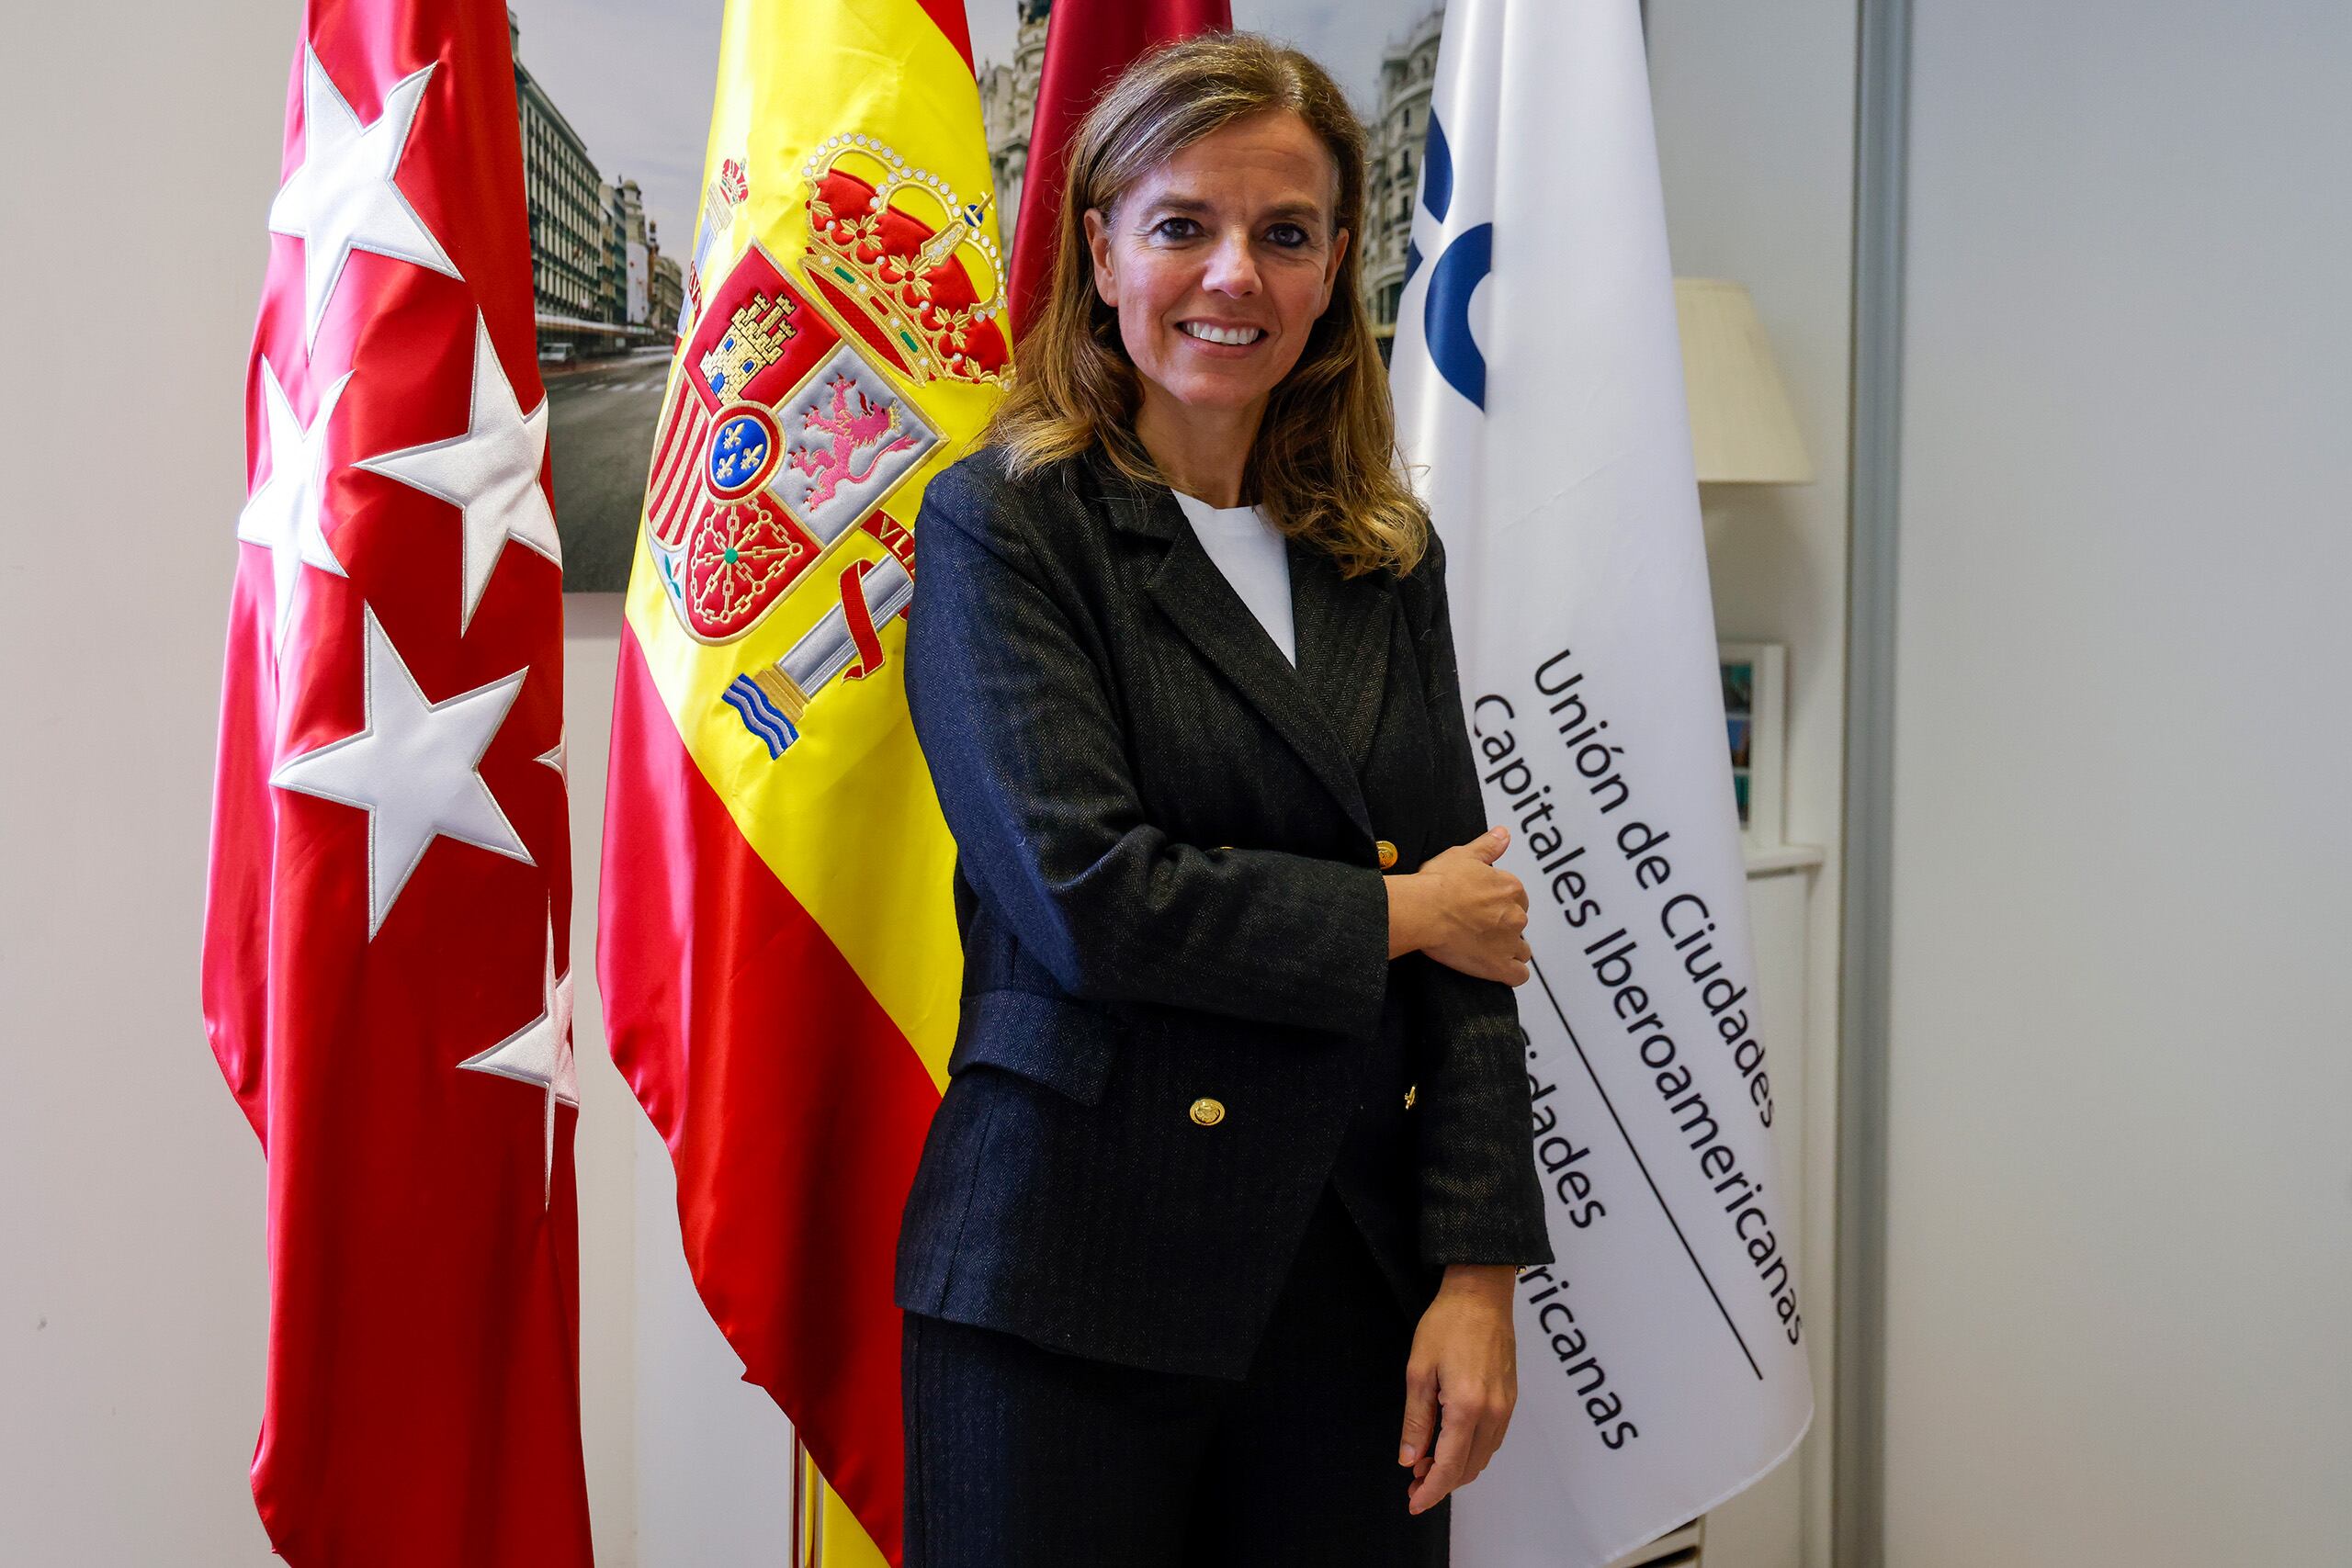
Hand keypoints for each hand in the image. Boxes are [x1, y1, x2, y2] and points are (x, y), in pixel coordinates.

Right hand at [1387, 826, 1531, 982]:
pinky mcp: (1498, 966)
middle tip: (1478, 926)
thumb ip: (1488, 846)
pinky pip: (1518, 975)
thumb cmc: (1438, 883)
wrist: (1422, 910)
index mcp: (1510, 888)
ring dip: (1509, 949)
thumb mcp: (1463, 855)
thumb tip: (1504, 834)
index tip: (1483, 906)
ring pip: (1521, 950)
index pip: (1517, 898)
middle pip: (1518, 923)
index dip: (1500, 902)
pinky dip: (1511, 973)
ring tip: (1485, 948)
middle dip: (1503, 925)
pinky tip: (1498, 969)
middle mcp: (1515, 915)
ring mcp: (1509, 943)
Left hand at [1398, 1263, 1519, 1514]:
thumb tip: (1409, 1459)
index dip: (1430, 1491)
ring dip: (1456, 1469)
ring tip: (1427, 1462)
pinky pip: (1492, 1440)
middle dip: (1441, 1483)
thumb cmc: (1446, 1325)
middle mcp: (1492, 1413)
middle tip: (1413, 1482)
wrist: (1481, 1295)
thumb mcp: (1418, 1371)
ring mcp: (1505, 1408)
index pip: (1448, 1466)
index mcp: (1466, 1407)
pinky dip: (1471, 1452)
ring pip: (1482, 1457)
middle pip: (1468, 1468)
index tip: (1413, 1503)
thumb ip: (1416, 1420)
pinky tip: (1451, 1444)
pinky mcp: (1511, 1400)